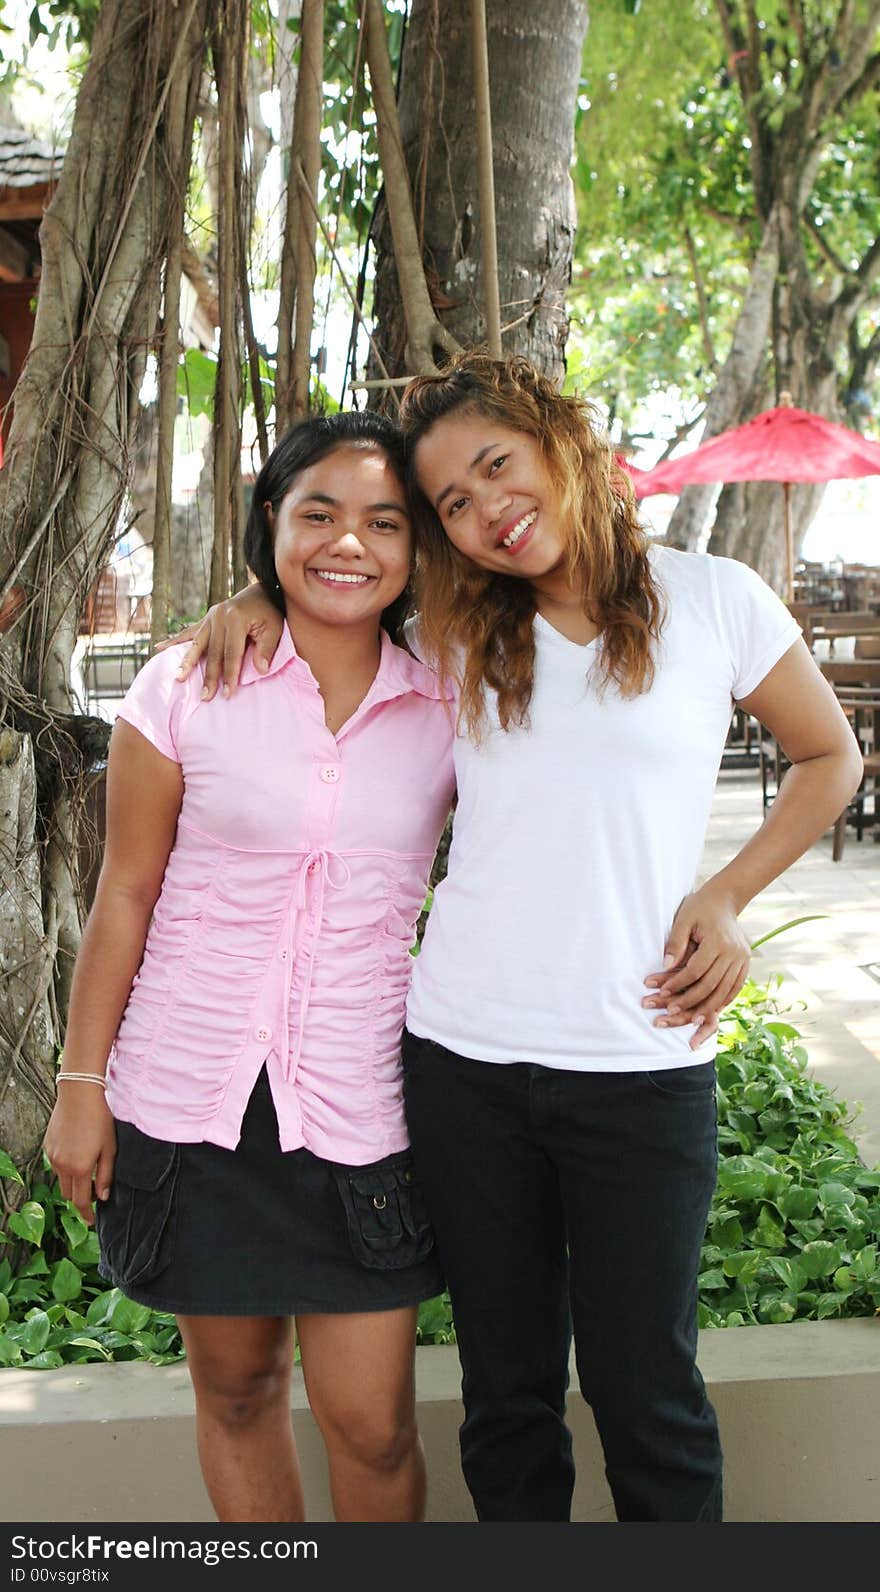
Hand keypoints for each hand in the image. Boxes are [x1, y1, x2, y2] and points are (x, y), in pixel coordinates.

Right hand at [44, 1089, 116, 1224]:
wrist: (80, 1094)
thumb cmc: (101, 1119)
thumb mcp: (110, 1148)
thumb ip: (106, 1175)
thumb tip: (103, 1197)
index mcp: (80, 1168)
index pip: (81, 1201)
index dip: (87, 1214)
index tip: (92, 1221)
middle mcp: (62, 1165)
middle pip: (69, 1194)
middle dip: (80, 1198)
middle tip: (95, 1193)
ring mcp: (52, 1156)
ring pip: (61, 1180)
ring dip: (73, 1181)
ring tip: (88, 1169)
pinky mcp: (47, 1146)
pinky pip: (56, 1164)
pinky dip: (66, 1166)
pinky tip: (78, 1152)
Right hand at [155, 584, 284, 700]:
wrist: (261, 591)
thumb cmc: (270, 612)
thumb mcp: (274, 628)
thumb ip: (267, 649)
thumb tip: (260, 671)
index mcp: (236, 619)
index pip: (232, 653)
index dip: (230, 675)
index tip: (228, 694)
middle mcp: (219, 617)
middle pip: (212, 652)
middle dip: (209, 676)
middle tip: (205, 697)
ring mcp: (210, 617)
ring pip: (196, 644)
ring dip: (187, 662)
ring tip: (179, 678)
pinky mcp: (206, 619)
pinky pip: (188, 632)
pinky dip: (174, 641)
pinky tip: (158, 649)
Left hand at [642, 883, 750, 1048]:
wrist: (724, 900)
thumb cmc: (699, 907)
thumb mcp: (683, 919)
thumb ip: (675, 943)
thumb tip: (665, 965)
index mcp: (718, 941)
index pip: (696, 970)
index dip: (678, 983)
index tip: (662, 992)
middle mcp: (734, 952)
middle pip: (711, 984)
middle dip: (690, 1001)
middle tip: (672, 1012)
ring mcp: (743, 959)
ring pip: (725, 991)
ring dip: (707, 1007)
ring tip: (691, 1020)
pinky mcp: (746, 963)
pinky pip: (735, 988)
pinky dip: (723, 1001)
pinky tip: (711, 1010)